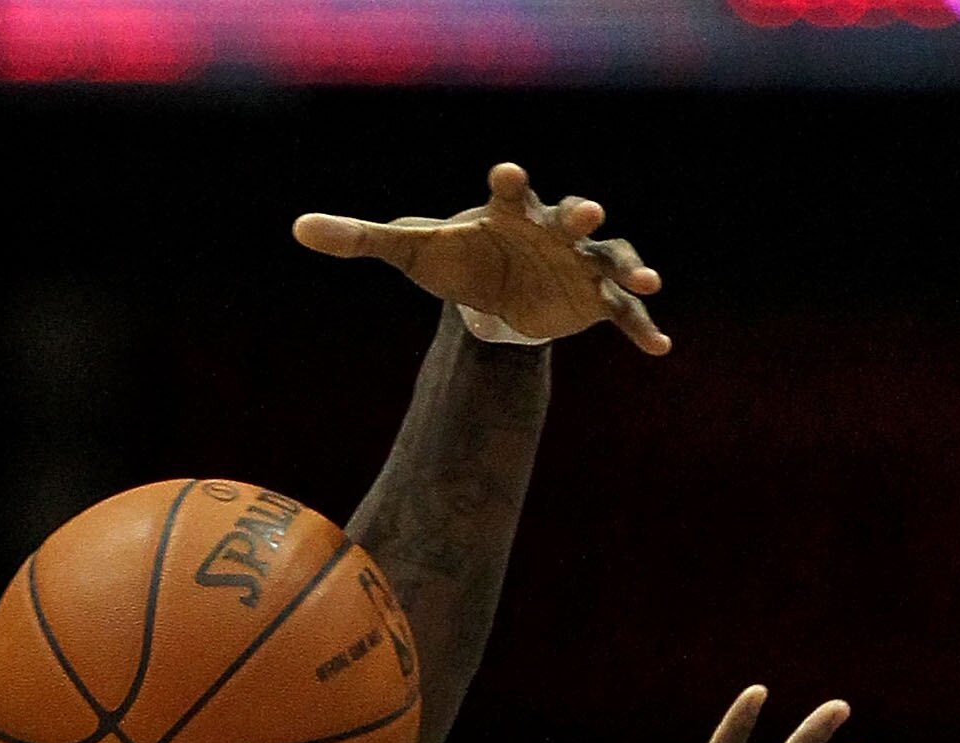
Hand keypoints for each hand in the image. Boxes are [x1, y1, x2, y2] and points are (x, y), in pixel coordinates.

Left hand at [294, 160, 666, 356]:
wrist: (495, 292)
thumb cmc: (456, 261)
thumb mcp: (411, 252)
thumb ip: (360, 238)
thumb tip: (298, 229)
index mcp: (509, 213)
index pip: (508, 191)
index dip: (507, 183)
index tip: (502, 174)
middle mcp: (552, 229)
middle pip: (570, 215)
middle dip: (580, 212)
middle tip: (588, 209)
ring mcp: (579, 262)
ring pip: (609, 258)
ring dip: (629, 267)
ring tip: (648, 280)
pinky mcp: (594, 299)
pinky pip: (622, 314)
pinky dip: (641, 329)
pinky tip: (660, 350)